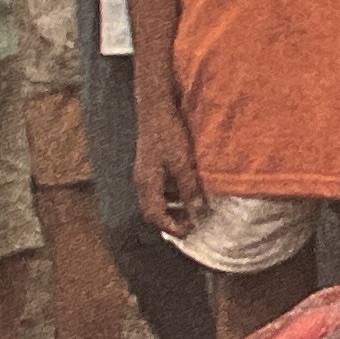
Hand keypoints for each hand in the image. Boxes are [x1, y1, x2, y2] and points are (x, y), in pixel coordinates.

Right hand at [131, 99, 205, 240]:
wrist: (155, 107)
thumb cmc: (168, 133)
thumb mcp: (182, 162)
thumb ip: (189, 188)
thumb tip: (198, 212)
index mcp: (147, 184)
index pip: (155, 216)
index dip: (172, 227)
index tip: (190, 231)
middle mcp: (142, 181)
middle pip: (151, 211)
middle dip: (170, 221)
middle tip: (191, 224)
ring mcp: (144, 172)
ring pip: (154, 200)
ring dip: (170, 209)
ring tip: (189, 210)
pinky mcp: (149, 164)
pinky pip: (157, 188)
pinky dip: (170, 196)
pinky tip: (184, 190)